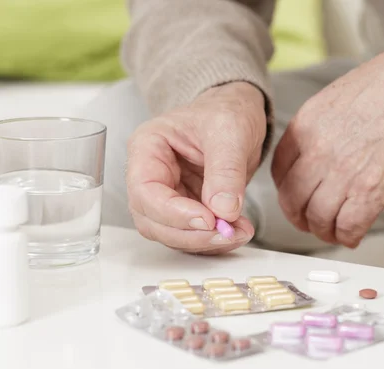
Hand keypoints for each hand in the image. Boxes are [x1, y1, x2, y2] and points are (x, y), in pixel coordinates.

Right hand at [126, 82, 266, 253]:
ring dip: (204, 242)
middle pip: (152, 220)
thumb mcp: (230, 131)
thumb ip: (226, 170)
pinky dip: (213, 240)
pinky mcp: (188, 208)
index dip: (174, 213)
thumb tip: (223, 210)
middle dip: (190, 234)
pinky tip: (237, 232)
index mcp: (147, 148)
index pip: (145, 191)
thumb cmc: (226, 111)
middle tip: (227, 234)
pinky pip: (193, 234)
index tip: (209, 220)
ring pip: (171, 233)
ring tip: (238, 232)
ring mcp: (168, 194)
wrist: (238, 115)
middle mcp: (151, 175)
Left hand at [271, 37, 383, 247]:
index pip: (279, 173)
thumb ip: (314, 132)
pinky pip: (348, 227)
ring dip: (323, 231)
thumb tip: (307, 161)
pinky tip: (352, 235)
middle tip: (310, 222)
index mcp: (305, 127)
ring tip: (333, 231)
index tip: (296, 199)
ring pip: (318, 219)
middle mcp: (319, 152)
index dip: (286, 192)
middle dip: (300, 218)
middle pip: (293, 201)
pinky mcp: (373, 190)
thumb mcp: (332, 101)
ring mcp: (345, 173)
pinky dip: (348, 237)